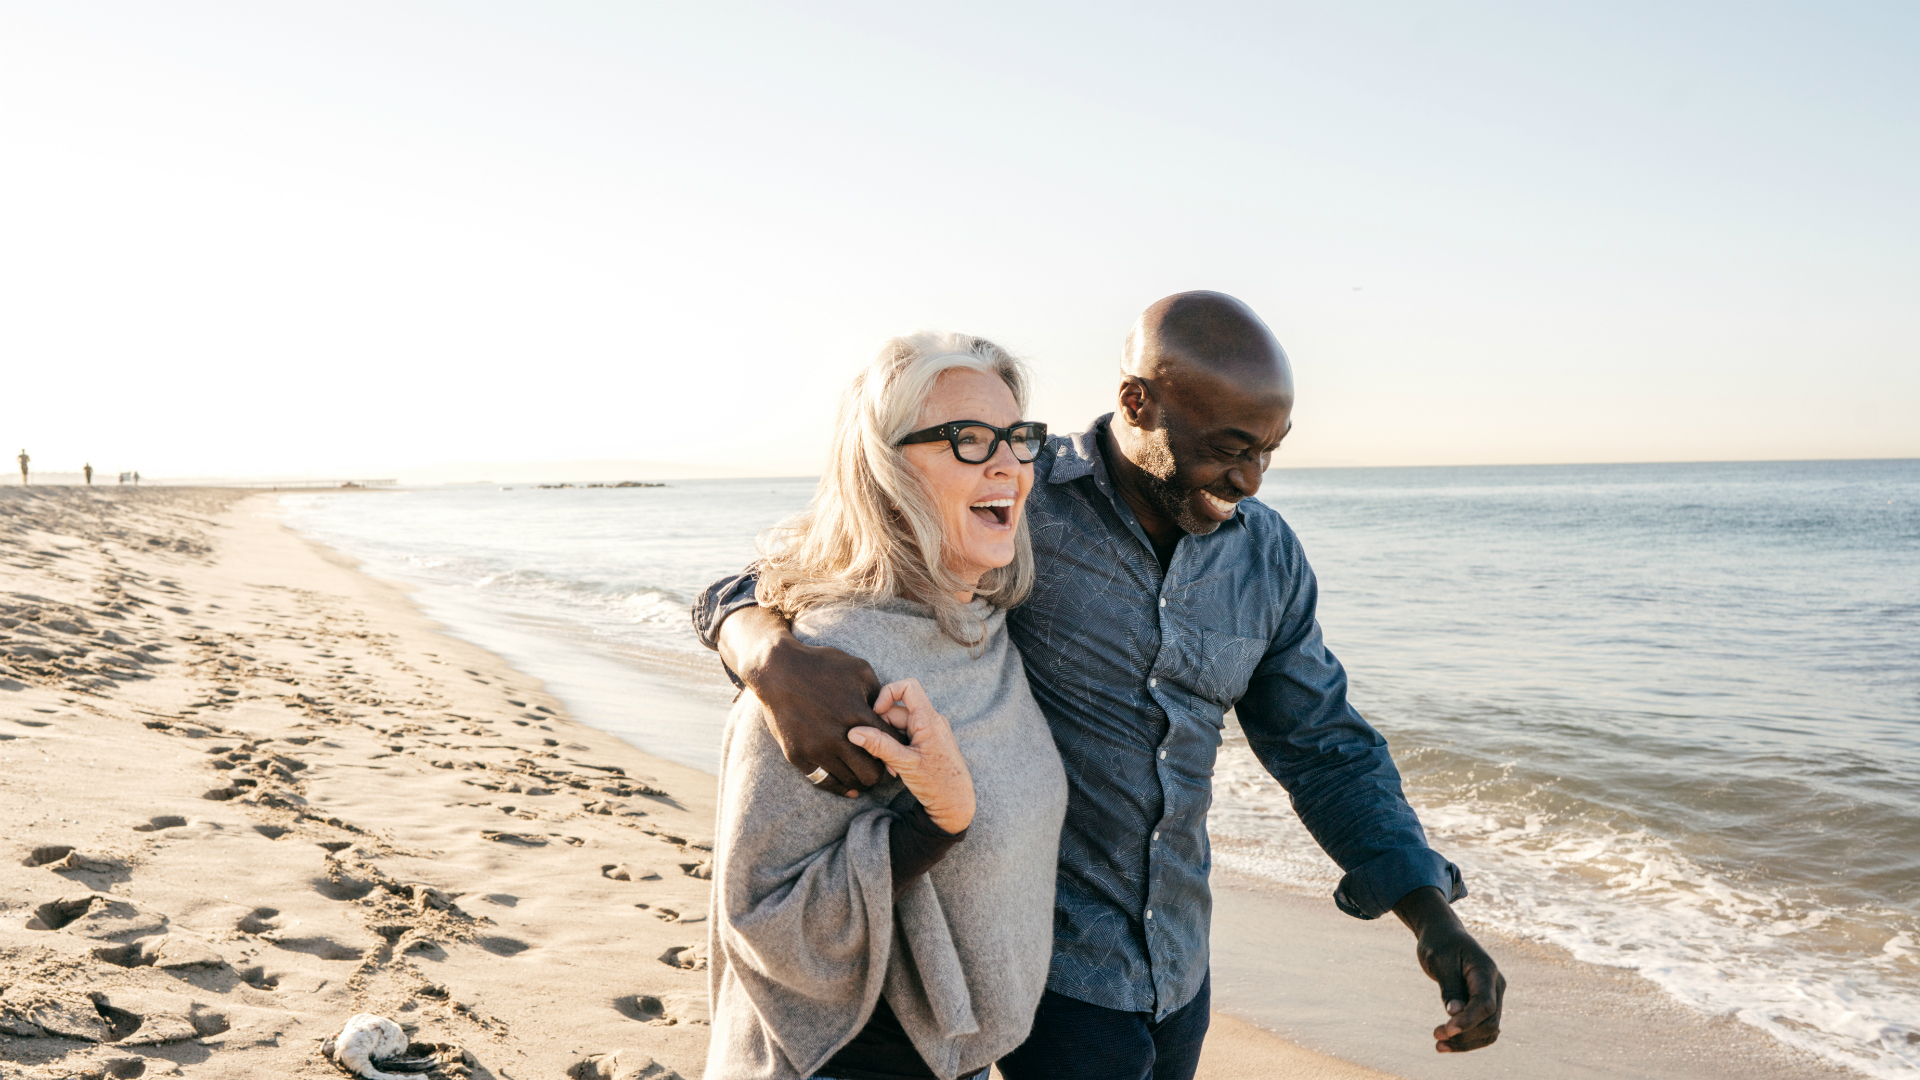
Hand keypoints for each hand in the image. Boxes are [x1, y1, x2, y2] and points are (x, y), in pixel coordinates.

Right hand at [719, 605, 886, 795]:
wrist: (778, 670)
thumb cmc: (822, 665)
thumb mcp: (860, 670)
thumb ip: (880, 695)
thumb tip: (890, 716)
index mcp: (857, 714)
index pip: (889, 744)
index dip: (897, 750)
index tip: (896, 751)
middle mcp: (837, 737)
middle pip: (871, 772)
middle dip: (880, 771)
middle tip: (879, 766)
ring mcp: (815, 749)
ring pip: (849, 781)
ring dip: (859, 780)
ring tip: (862, 773)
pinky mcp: (797, 755)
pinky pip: (823, 782)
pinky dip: (838, 785)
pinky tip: (846, 784)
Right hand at [848, 678, 974, 833]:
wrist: (955, 803)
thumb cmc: (937, 783)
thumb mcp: (904, 763)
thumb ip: (878, 745)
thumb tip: (854, 732)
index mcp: (929, 719)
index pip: (908, 686)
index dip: (887, 693)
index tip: (876, 713)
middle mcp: (930, 720)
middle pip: (896, 710)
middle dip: (882, 729)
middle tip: (878, 753)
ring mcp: (928, 731)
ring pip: (898, 726)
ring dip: (887, 742)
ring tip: (890, 765)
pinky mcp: (926, 742)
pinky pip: (904, 737)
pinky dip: (895, 748)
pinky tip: (895, 767)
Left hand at [1392, 886, 1504, 1052]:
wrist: (1443, 934)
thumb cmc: (1439, 944)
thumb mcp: (1439, 960)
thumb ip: (1450, 986)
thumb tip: (1455, 1013)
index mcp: (1485, 971)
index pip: (1484, 1004)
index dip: (1468, 1021)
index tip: (1446, 1031)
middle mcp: (1495, 985)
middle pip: (1489, 1021)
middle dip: (1465, 1034)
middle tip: (1435, 1036)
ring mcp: (1493, 995)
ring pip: (1489, 1029)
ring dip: (1467, 1042)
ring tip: (1438, 1045)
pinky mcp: (1485, 1003)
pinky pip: (1483, 1027)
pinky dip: (1468, 1038)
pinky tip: (1447, 1043)